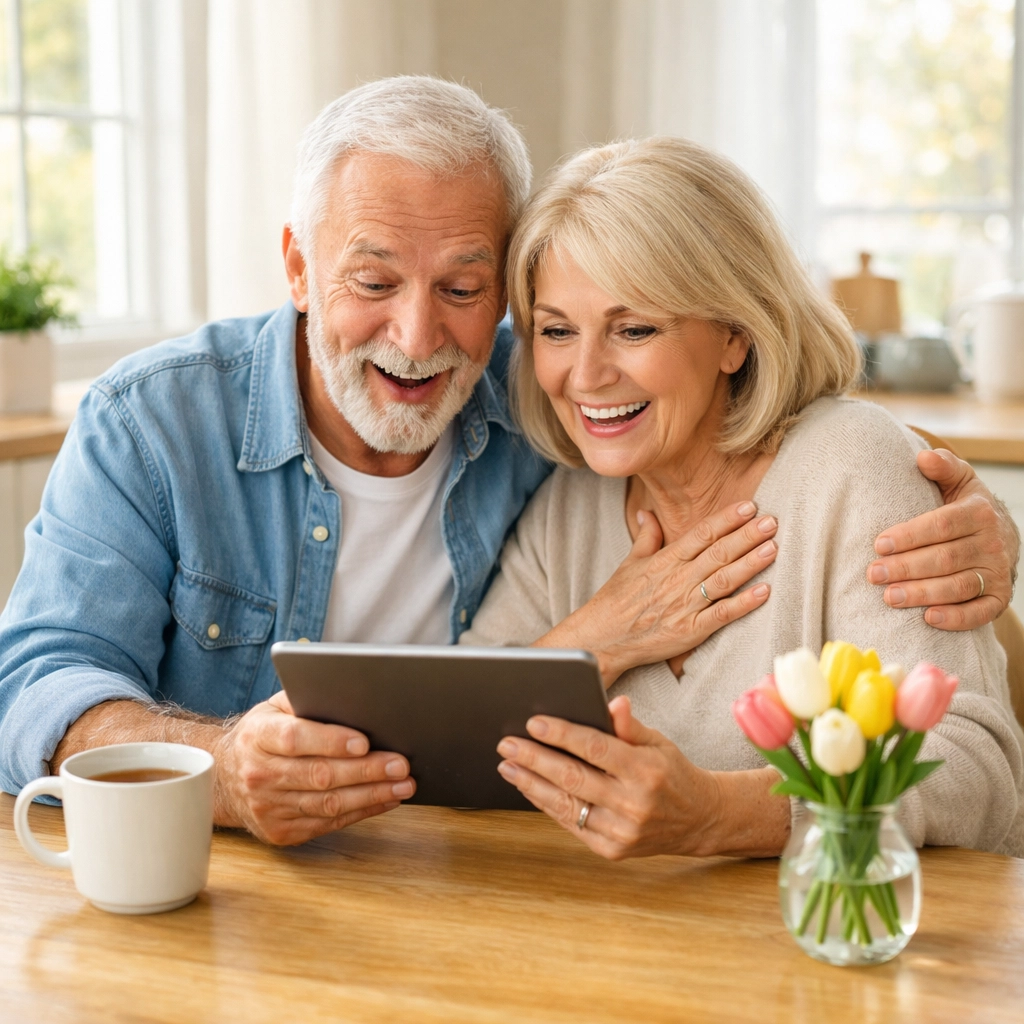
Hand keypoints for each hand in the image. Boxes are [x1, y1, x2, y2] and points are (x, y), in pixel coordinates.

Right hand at [213, 690, 415, 844]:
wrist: (224, 778)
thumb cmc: (263, 735)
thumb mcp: (274, 708)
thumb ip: (307, 700)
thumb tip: (355, 700)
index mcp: (258, 737)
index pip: (295, 739)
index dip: (331, 741)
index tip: (364, 742)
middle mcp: (259, 774)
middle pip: (319, 775)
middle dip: (366, 771)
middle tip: (400, 764)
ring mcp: (268, 808)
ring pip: (327, 804)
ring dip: (372, 795)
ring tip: (403, 785)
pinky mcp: (279, 831)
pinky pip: (328, 824)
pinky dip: (361, 812)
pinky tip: (385, 800)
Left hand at [496, 696, 721, 858]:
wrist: (699, 819)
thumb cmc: (673, 773)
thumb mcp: (658, 742)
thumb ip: (630, 726)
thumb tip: (614, 702)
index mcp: (646, 770)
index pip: (596, 748)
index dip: (562, 734)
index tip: (533, 722)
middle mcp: (634, 803)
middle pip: (573, 777)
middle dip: (535, 759)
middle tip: (507, 744)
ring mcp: (622, 831)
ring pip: (567, 804)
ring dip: (532, 784)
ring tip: (508, 766)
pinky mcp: (612, 850)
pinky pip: (572, 824)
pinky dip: (547, 805)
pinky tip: (530, 788)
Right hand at [535, 502, 777, 685]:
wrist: (602, 637)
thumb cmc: (615, 601)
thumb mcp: (629, 564)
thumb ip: (646, 538)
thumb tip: (648, 513)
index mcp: (664, 561)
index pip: (701, 534)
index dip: (726, 519)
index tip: (749, 506)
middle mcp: (677, 580)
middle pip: (718, 552)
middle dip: (747, 535)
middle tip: (771, 522)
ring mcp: (685, 605)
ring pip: (724, 579)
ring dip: (750, 563)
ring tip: (772, 547)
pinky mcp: (690, 630)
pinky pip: (722, 615)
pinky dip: (744, 603)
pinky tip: (764, 591)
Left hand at [868, 449, 1019, 629]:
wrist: (1002, 534)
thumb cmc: (965, 506)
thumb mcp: (960, 480)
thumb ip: (943, 467)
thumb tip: (923, 457)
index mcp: (978, 512)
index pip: (941, 525)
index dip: (909, 536)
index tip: (878, 544)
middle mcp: (992, 543)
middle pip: (945, 559)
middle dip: (907, 568)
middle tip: (874, 574)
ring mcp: (997, 572)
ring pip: (958, 586)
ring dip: (923, 594)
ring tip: (890, 597)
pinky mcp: (999, 597)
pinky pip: (980, 612)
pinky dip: (956, 618)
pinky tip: (928, 619)